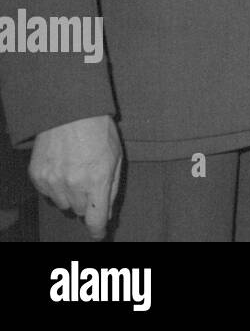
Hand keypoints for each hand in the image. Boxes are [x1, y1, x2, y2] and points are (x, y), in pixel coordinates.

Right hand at [29, 115, 122, 239]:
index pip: (96, 219)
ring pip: (63, 204)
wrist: (69, 110)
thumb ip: (112, 187)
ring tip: (77, 171)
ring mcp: (53, 181)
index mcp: (97, 180)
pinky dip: (56, 186)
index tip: (99, 234)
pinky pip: (48, 193)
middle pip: (81, 211)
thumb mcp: (116, 156)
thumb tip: (107, 212)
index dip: (98, 230)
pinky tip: (63, 167)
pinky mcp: (38, 175)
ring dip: (71, 194)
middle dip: (88, 202)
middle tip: (91, 181)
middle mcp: (73, 184)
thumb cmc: (98, 130)